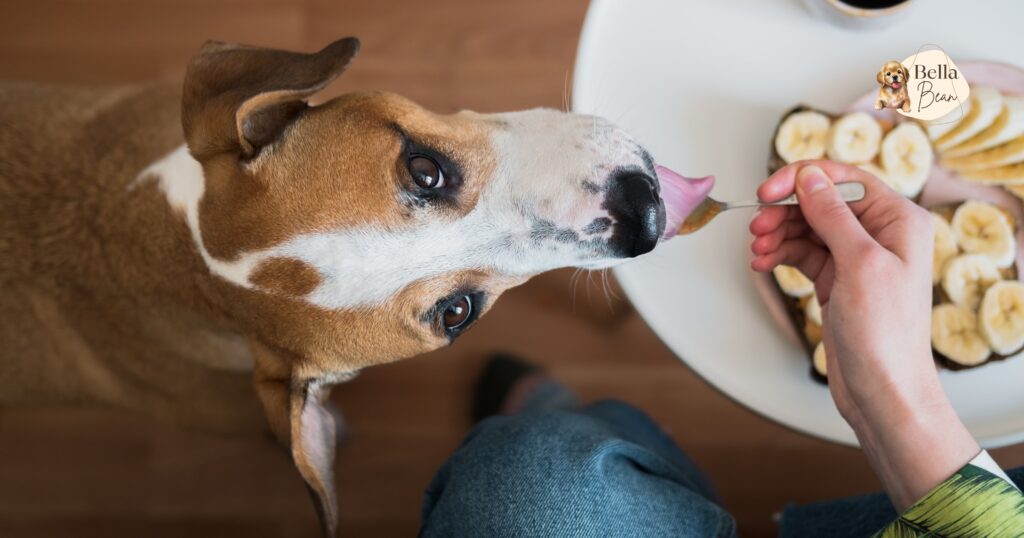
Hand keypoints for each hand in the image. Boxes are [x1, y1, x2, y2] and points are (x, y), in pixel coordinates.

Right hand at [749, 161, 979, 509]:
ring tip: (757, 250)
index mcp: (899, 220)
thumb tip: (810, 177)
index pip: (844, 180)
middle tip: (757, 226)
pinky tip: (763, 264)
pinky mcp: (837, 280)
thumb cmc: (885, 335)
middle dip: (785, 211)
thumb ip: (833, 216)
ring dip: (778, 234)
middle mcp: (880, 234)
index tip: (767, 191)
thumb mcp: (859, 264)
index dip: (802, 179)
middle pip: (821, 202)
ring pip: (807, 228)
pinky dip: (781, 255)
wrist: (883, 390)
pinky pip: (803, 254)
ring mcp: (857, 258)